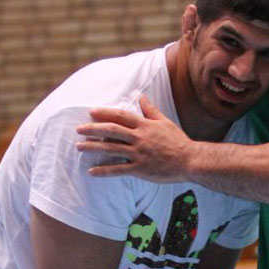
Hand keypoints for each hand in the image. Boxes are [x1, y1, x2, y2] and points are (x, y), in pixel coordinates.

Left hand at [77, 96, 193, 181]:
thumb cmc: (178, 141)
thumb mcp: (164, 122)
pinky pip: (118, 170)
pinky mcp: (140, 169)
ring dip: (93, 147)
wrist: (190, 160)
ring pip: (111, 149)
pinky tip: (91, 172)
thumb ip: (150, 110)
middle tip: (78, 129)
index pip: (121, 116)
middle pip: (112, 131)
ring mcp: (139, 154)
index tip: (91, 112)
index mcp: (145, 125)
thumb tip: (142, 97)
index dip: (105, 113)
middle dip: (93, 129)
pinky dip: (104, 171)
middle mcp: (140, 138)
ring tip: (78, 146)